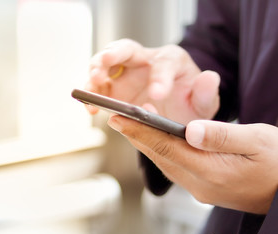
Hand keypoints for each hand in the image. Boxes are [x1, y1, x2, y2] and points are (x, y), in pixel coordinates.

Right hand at [87, 39, 219, 123]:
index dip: (159, 78)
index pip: (164, 63)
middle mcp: (144, 61)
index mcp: (170, 60)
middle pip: (126, 48)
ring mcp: (125, 74)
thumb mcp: (204, 103)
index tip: (156, 95)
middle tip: (105, 63)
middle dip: (113, 54)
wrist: (174, 118)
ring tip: (93, 85)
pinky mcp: (112, 89)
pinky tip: (90, 106)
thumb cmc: (188, 106)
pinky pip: (97, 86)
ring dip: (95, 72)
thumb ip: (206, 92)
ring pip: (104, 63)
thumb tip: (209, 78)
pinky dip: (91, 94)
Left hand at [107, 114, 277, 213]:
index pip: (166, 147)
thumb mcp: (259, 141)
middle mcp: (201, 184)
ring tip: (128, 124)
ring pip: (164, 162)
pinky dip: (161, 151)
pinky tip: (154, 139)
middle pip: (160, 155)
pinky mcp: (204, 188)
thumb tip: (191, 129)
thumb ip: (223, 135)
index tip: (118, 117)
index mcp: (212, 171)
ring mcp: (201, 189)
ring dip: (145, 143)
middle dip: (135, 135)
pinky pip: (174, 167)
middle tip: (115, 117)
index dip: (139, 131)